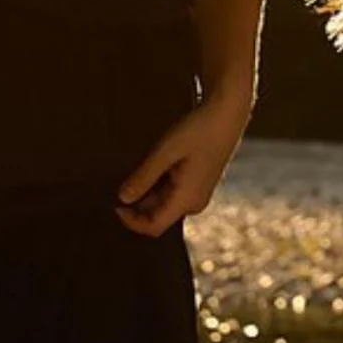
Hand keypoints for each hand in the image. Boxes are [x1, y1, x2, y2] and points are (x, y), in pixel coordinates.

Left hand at [115, 95, 250, 238]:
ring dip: (146, 195)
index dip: (131, 221)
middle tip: (116, 187)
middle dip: (136, 207)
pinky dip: (157, 186)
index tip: (114, 204)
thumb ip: (144, 177)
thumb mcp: (166, 152)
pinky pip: (173, 193)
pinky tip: (150, 167)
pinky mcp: (198, 184)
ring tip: (132, 174)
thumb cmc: (198, 131)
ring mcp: (197, 194)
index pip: (153, 227)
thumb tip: (123, 198)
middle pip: (157, 216)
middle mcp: (194, 203)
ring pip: (164, 204)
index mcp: (187, 200)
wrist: (227, 115)